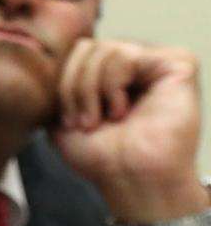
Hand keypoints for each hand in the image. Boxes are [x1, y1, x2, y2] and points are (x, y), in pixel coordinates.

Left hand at [52, 39, 205, 223]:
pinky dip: (113, 84)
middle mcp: (136, 64)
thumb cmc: (103, 155)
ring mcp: (157, 63)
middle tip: (84, 121)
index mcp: (112, 73)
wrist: (131, 178)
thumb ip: (56, 83)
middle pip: (87, 47)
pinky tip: (121, 111)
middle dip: (74, 87)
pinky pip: (127, 54)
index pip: (76, 52)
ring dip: (91, 90)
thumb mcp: (62, 115)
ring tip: (102, 119)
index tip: (66, 120)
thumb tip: (47, 56)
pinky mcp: (178, 65)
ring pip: (104, 49)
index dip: (62, 83)